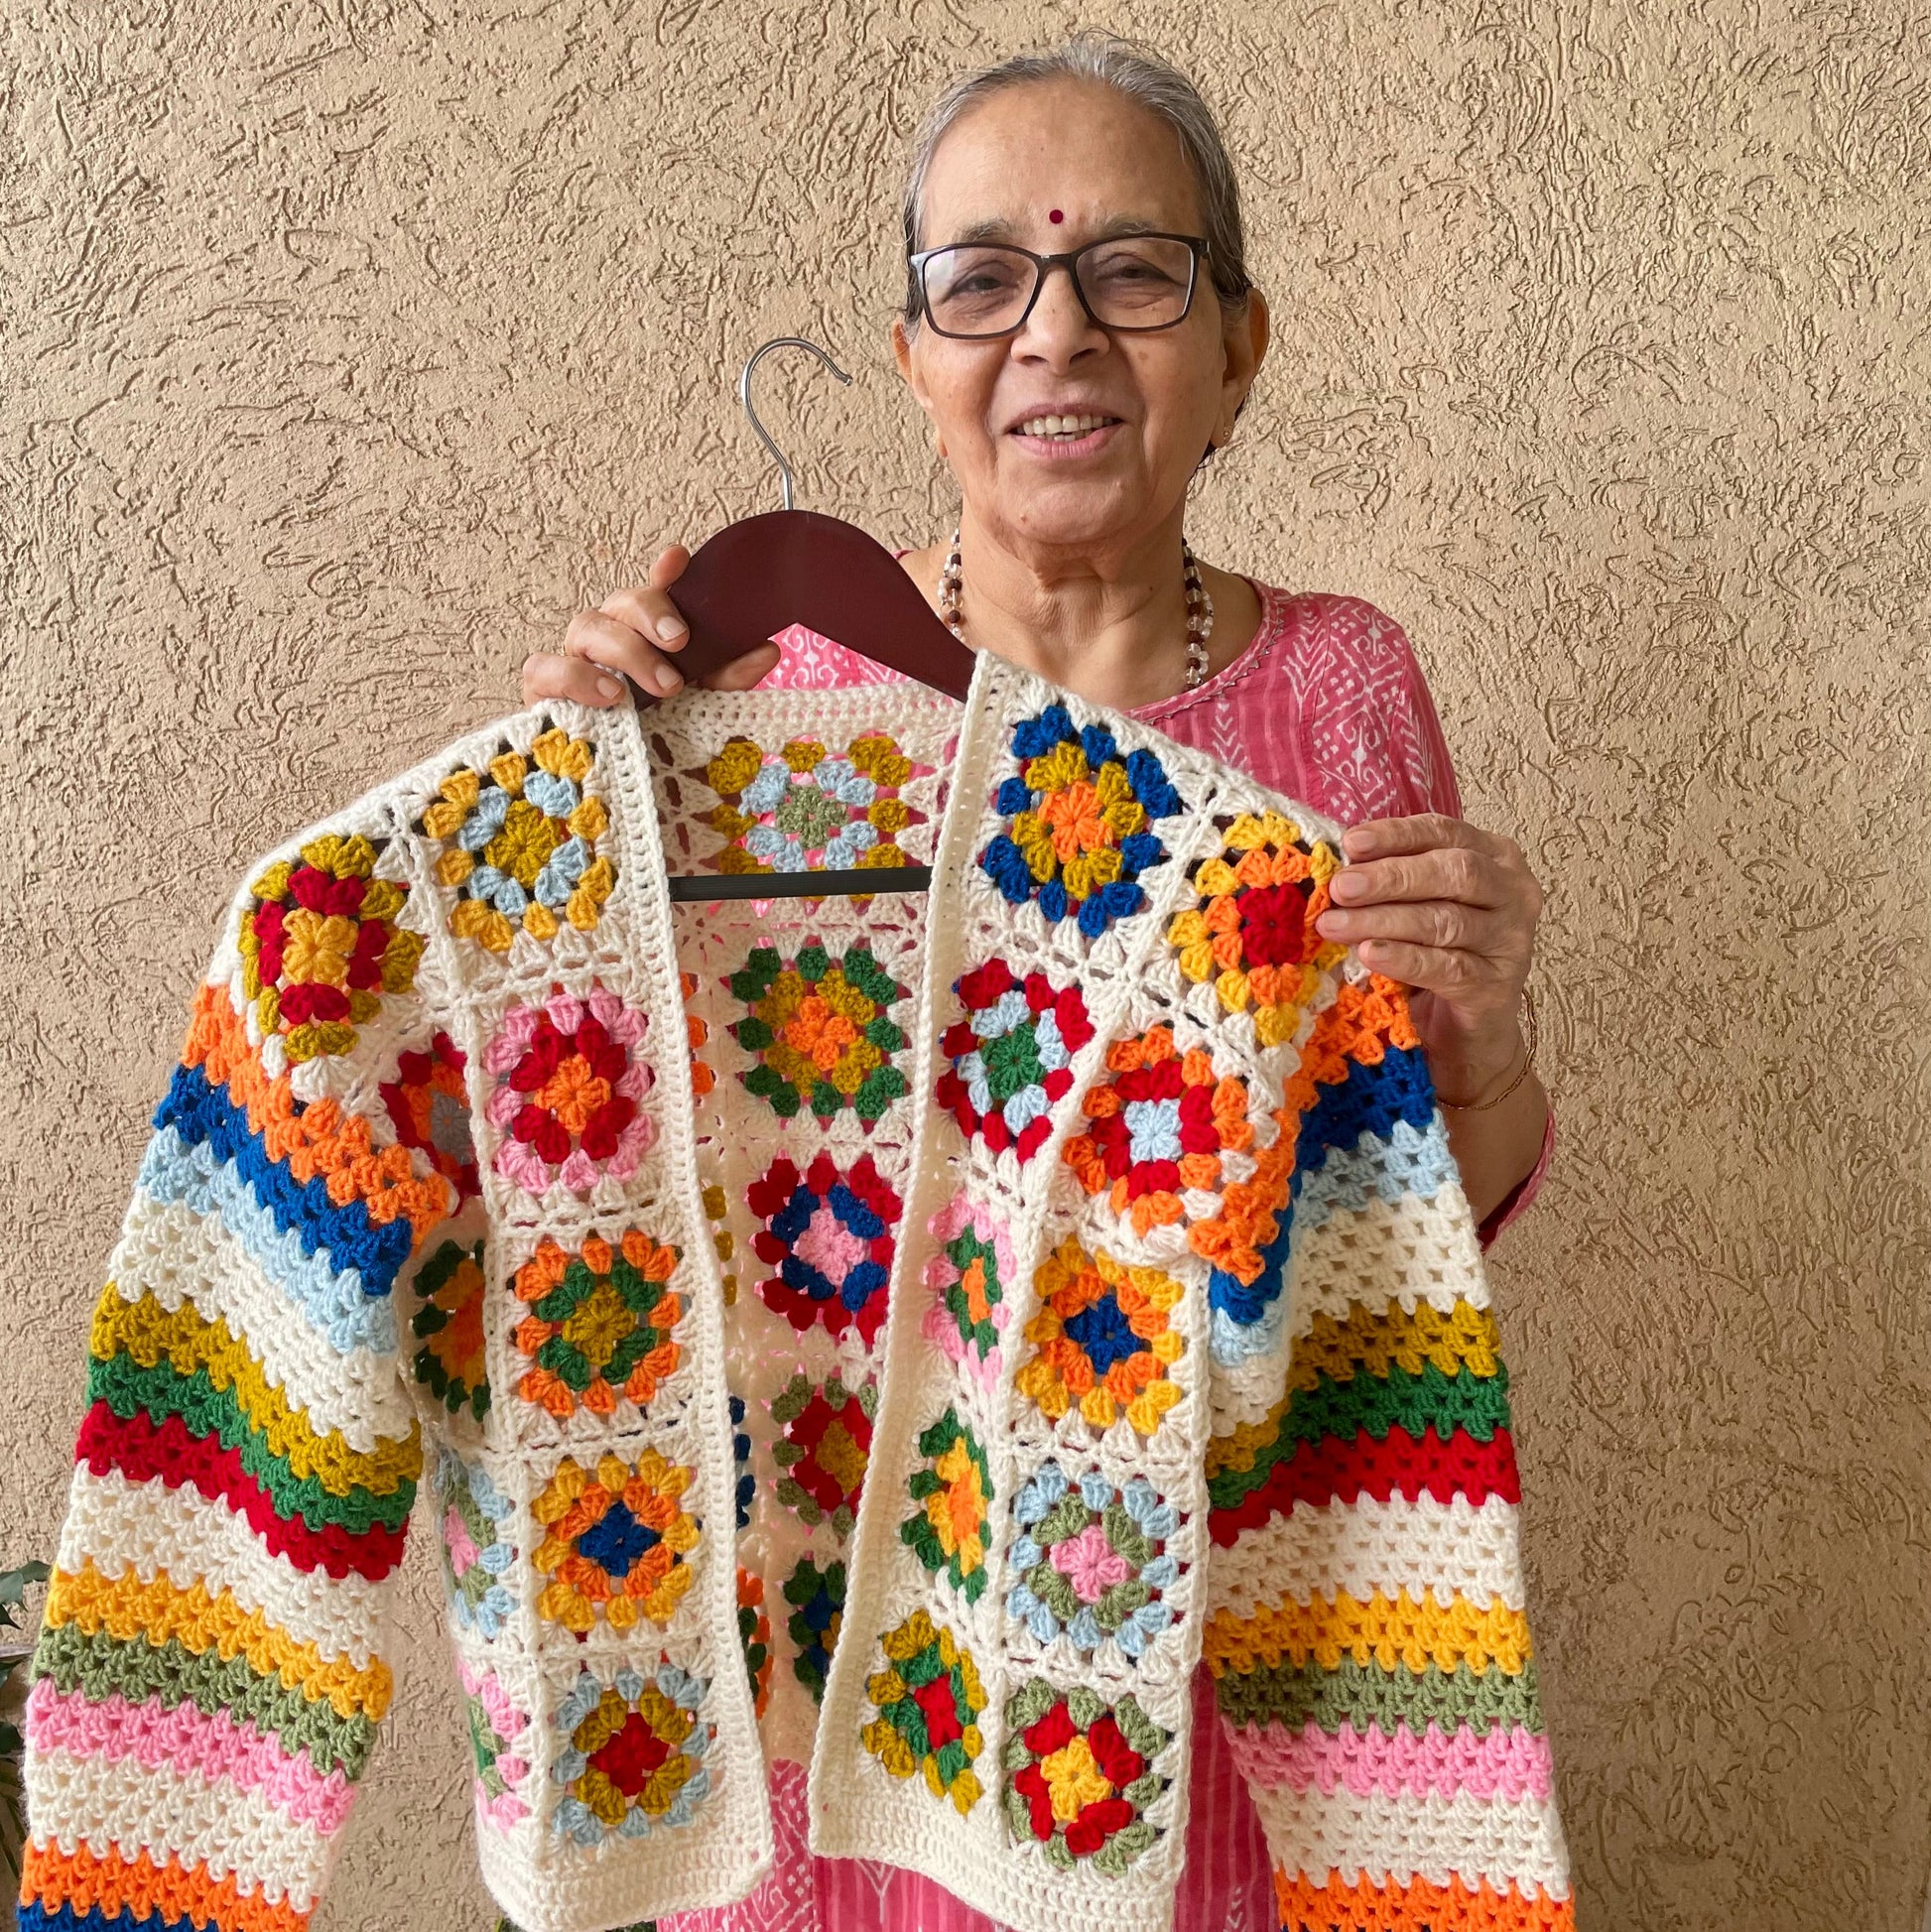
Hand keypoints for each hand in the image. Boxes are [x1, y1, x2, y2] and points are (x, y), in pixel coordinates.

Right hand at [521, 544, 780, 707]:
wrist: (615, 781)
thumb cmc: (654, 733)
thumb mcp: (700, 704)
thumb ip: (728, 677)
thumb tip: (766, 650)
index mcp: (646, 634)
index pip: (655, 590)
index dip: (664, 571)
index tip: (679, 559)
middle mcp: (609, 637)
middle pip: (623, 601)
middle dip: (652, 613)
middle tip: (681, 642)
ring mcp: (574, 658)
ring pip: (587, 626)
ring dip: (627, 650)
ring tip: (662, 685)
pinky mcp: (544, 689)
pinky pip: (546, 668)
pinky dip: (577, 678)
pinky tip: (610, 696)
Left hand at [1313, 813, 1542, 1107]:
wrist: (1466, 1035)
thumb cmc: (1434, 956)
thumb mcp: (1413, 908)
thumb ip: (1389, 882)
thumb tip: (1335, 865)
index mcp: (1494, 857)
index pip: (1444, 832)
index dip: (1397, 835)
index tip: (1351, 842)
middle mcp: (1513, 892)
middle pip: (1453, 872)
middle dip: (1391, 878)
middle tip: (1340, 887)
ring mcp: (1511, 940)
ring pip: (1445, 920)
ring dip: (1384, 920)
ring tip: (1335, 924)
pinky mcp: (1498, 986)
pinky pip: (1447, 967)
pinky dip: (1405, 959)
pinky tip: (1370, 954)